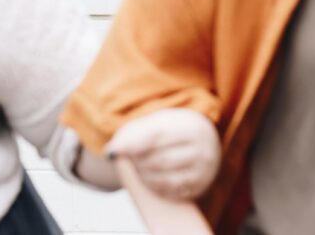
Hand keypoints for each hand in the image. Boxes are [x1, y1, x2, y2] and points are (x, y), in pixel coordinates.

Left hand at [105, 108, 220, 200]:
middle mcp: (202, 150)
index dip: (133, 145)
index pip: (156, 138)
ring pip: (164, 178)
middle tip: (127, 159)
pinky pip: (171, 191)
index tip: (115, 151)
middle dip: (138, 161)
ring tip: (136, 167)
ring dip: (143, 175)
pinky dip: (154, 186)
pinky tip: (147, 177)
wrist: (203, 141)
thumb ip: (135, 134)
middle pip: (160, 160)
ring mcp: (203, 171)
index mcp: (192, 128)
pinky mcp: (199, 187)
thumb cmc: (173, 130)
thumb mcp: (158, 123)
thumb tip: (110, 151)